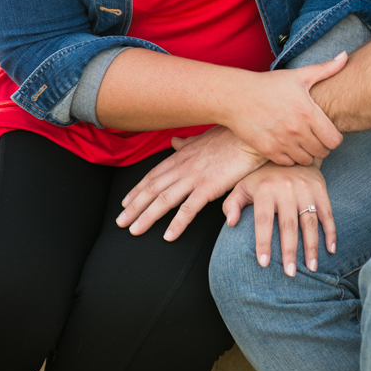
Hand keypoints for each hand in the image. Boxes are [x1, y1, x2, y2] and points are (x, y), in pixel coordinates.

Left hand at [116, 125, 265, 239]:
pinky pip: (190, 208)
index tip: (125, 202)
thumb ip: (188, 144)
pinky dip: (177, 223)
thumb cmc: (231, 135)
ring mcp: (195, 176)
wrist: (250, 134)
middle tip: (120, 222)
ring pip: (165, 199)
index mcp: (182, 155)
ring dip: (147, 216)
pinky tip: (168, 236)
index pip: (154, 175)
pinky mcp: (210, 186)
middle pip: (153, 189)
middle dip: (135, 206)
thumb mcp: (205, 137)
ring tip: (134, 230)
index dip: (138, 189)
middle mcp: (183, 166)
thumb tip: (175, 142)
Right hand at [221, 52, 347, 165]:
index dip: (334, 138)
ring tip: (302, 142)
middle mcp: (297, 130)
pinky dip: (290, 157)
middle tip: (315, 138)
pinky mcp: (268, 151)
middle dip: (322, 146)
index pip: (334, 140)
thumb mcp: (299, 75)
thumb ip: (326, 68)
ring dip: (307, 153)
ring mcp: (282, 142)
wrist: (237, 96)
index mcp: (308, 113)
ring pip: (306, 160)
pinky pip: (288, 163)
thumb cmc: (269, 85)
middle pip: (323, 152)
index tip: (327, 132)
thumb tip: (345, 55)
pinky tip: (288, 146)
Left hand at [223, 161, 335, 276]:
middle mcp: (285, 188)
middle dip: (289, 251)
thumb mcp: (243, 184)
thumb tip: (231, 224)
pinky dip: (331, 232)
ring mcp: (305, 188)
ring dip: (312, 246)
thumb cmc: (263, 176)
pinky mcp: (320, 188)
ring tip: (312, 268)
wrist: (290, 151)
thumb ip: (233, 204)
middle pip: (288, 224)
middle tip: (290, 273)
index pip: (263, 220)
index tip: (263, 263)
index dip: (263, 242)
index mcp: (265, 189)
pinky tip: (331, 250)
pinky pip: (327, 213)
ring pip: (310, 221)